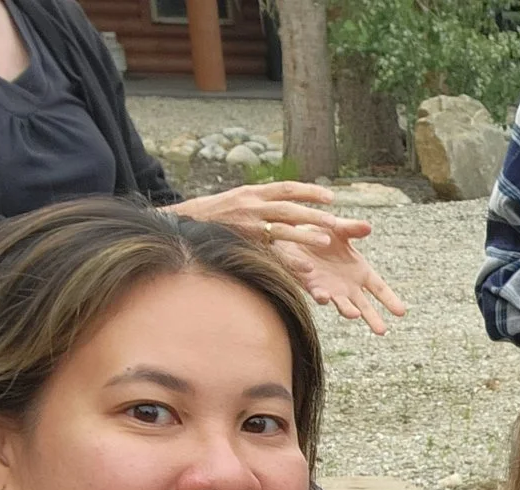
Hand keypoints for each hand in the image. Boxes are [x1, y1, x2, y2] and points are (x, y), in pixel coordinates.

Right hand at [165, 181, 373, 249]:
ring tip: (325, 241)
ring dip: (304, 235)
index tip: (331, 196)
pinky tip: (306, 270)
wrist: (181, 222)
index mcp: (252, 193)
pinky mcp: (240, 244)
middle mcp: (250, 206)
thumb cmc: (214, 214)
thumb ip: (261, 200)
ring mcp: (244, 226)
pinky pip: (268, 254)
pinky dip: (288, 262)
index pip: (285, 188)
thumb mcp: (237, 199)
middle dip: (314, 214)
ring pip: (280, 229)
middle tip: (338, 222)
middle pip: (289, 208)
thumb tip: (286, 200)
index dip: (309, 191)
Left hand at [276, 235, 407, 334]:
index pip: (380, 289)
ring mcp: (331, 289)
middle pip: (364, 306)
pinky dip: (321, 295)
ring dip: (348, 310)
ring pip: (342, 305)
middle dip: (373, 318)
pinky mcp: (312, 287)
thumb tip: (368, 226)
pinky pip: (318, 294)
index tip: (401, 312)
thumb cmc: (320, 232)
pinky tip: (324, 295)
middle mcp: (348, 286)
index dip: (390, 300)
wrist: (293, 236)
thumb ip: (352, 229)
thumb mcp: (339, 229)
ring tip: (354, 314)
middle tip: (382, 331)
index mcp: (360, 272)